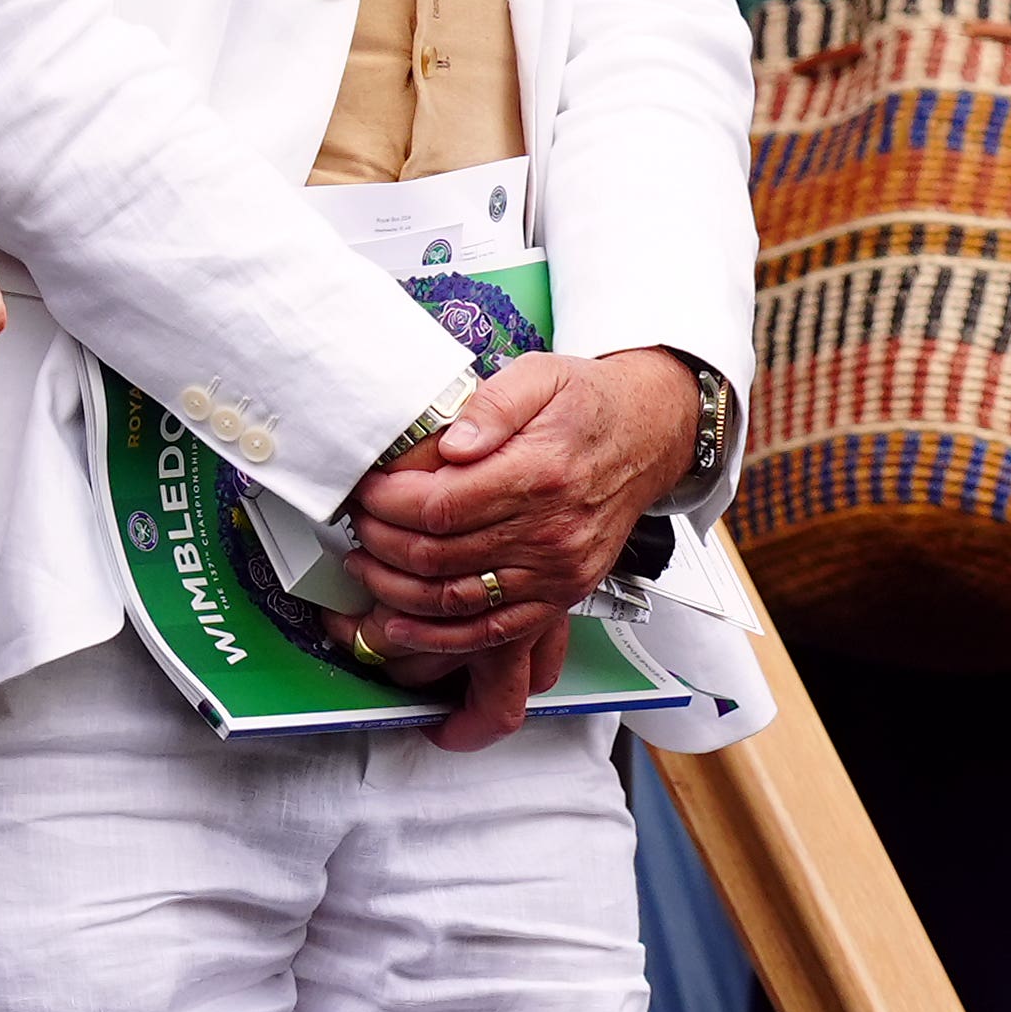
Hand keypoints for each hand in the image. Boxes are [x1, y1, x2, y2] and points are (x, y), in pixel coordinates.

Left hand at [349, 350, 697, 750]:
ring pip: (454, 600)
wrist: (650, 434)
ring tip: (367, 562)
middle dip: (380, 541)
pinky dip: (438, 636)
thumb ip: (492, 404)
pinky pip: (491, 633)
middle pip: (437, 556)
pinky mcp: (561, 596)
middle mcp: (552, 530)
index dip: (387, 503)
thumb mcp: (543, 374)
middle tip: (360, 521)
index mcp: (541, 472)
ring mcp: (557, 571)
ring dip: (395, 588)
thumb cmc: (590, 405)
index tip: (366, 491)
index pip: (439, 505)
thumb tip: (452, 442)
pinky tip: (401, 622)